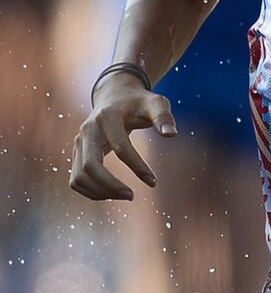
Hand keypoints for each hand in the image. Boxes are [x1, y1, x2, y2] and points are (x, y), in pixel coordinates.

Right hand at [69, 76, 177, 200]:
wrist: (115, 95)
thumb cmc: (139, 102)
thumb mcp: (156, 103)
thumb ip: (164, 117)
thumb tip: (172, 134)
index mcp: (107, 117)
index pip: (120, 147)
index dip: (137, 166)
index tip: (153, 181)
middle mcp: (87, 130)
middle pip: (90, 166)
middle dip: (110, 185)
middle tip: (132, 196)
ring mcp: (78, 142)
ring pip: (78, 176)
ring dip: (100, 192)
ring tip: (126, 195)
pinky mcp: (77, 152)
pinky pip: (76, 179)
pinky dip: (91, 191)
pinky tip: (113, 193)